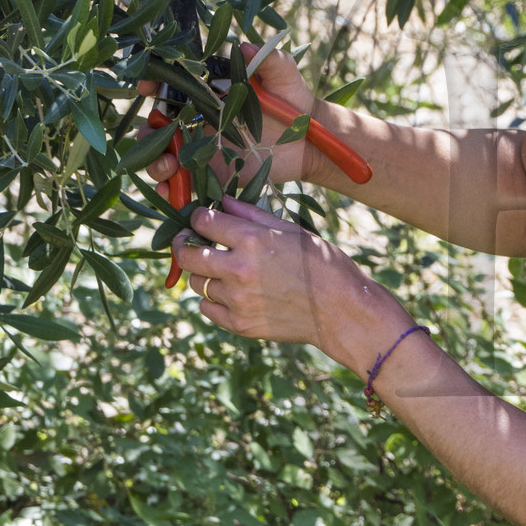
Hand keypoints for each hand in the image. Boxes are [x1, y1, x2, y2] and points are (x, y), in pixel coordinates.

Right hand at [143, 44, 316, 194]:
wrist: (310, 139)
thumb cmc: (294, 100)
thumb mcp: (284, 75)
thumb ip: (268, 59)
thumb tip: (245, 45)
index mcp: (208, 92)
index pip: (171, 86)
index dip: (153, 83)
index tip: (145, 87)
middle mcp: (199, 120)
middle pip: (159, 127)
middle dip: (148, 134)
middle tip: (154, 141)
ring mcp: (204, 148)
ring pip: (165, 156)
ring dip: (156, 163)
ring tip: (168, 169)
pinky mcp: (213, 174)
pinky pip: (184, 183)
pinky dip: (170, 189)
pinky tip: (168, 191)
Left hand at [172, 196, 399, 369]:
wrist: (341, 312)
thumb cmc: (323, 265)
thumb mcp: (292, 231)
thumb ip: (252, 214)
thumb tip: (221, 201)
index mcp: (253, 240)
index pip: (204, 221)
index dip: (198, 216)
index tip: (201, 217)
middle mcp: (239, 269)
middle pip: (187, 253)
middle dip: (184, 243)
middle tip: (190, 241)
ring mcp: (237, 300)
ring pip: (196, 282)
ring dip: (203, 273)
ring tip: (220, 270)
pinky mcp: (239, 324)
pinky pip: (206, 307)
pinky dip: (212, 298)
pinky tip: (229, 292)